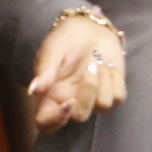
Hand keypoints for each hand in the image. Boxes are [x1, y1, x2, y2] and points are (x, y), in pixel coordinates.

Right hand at [27, 15, 126, 131]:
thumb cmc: (66, 39)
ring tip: (97, 59)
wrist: (89, 27)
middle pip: (81, 116)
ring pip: (103, 106)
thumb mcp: (53, 50)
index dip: (56, 121)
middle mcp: (70, 102)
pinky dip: (115, 78)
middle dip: (89, 90)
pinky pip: (119, 98)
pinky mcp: (112, 95)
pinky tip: (108, 65)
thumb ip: (45, 71)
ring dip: (103, 78)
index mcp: (50, 96)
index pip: (46, 124)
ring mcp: (93, 101)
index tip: (68, 102)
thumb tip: (33, 90)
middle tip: (90, 64)